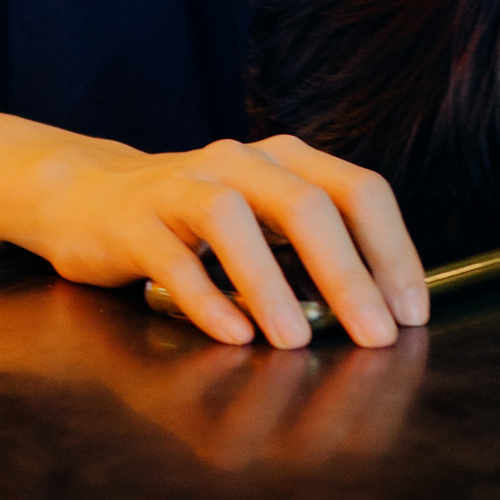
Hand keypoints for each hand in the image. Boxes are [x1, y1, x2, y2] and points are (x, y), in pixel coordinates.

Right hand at [20, 132, 429, 351]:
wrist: (87, 197)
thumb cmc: (194, 221)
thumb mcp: (264, 219)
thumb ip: (313, 251)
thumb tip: (379, 312)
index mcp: (287, 159)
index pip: (359, 192)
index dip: (393, 250)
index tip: (411, 313)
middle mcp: (241, 161)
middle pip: (307, 205)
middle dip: (349, 275)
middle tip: (376, 336)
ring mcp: (183, 185)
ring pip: (233, 221)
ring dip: (271, 284)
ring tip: (297, 340)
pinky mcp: (133, 220)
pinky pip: (172, 258)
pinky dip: (204, 298)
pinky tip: (231, 335)